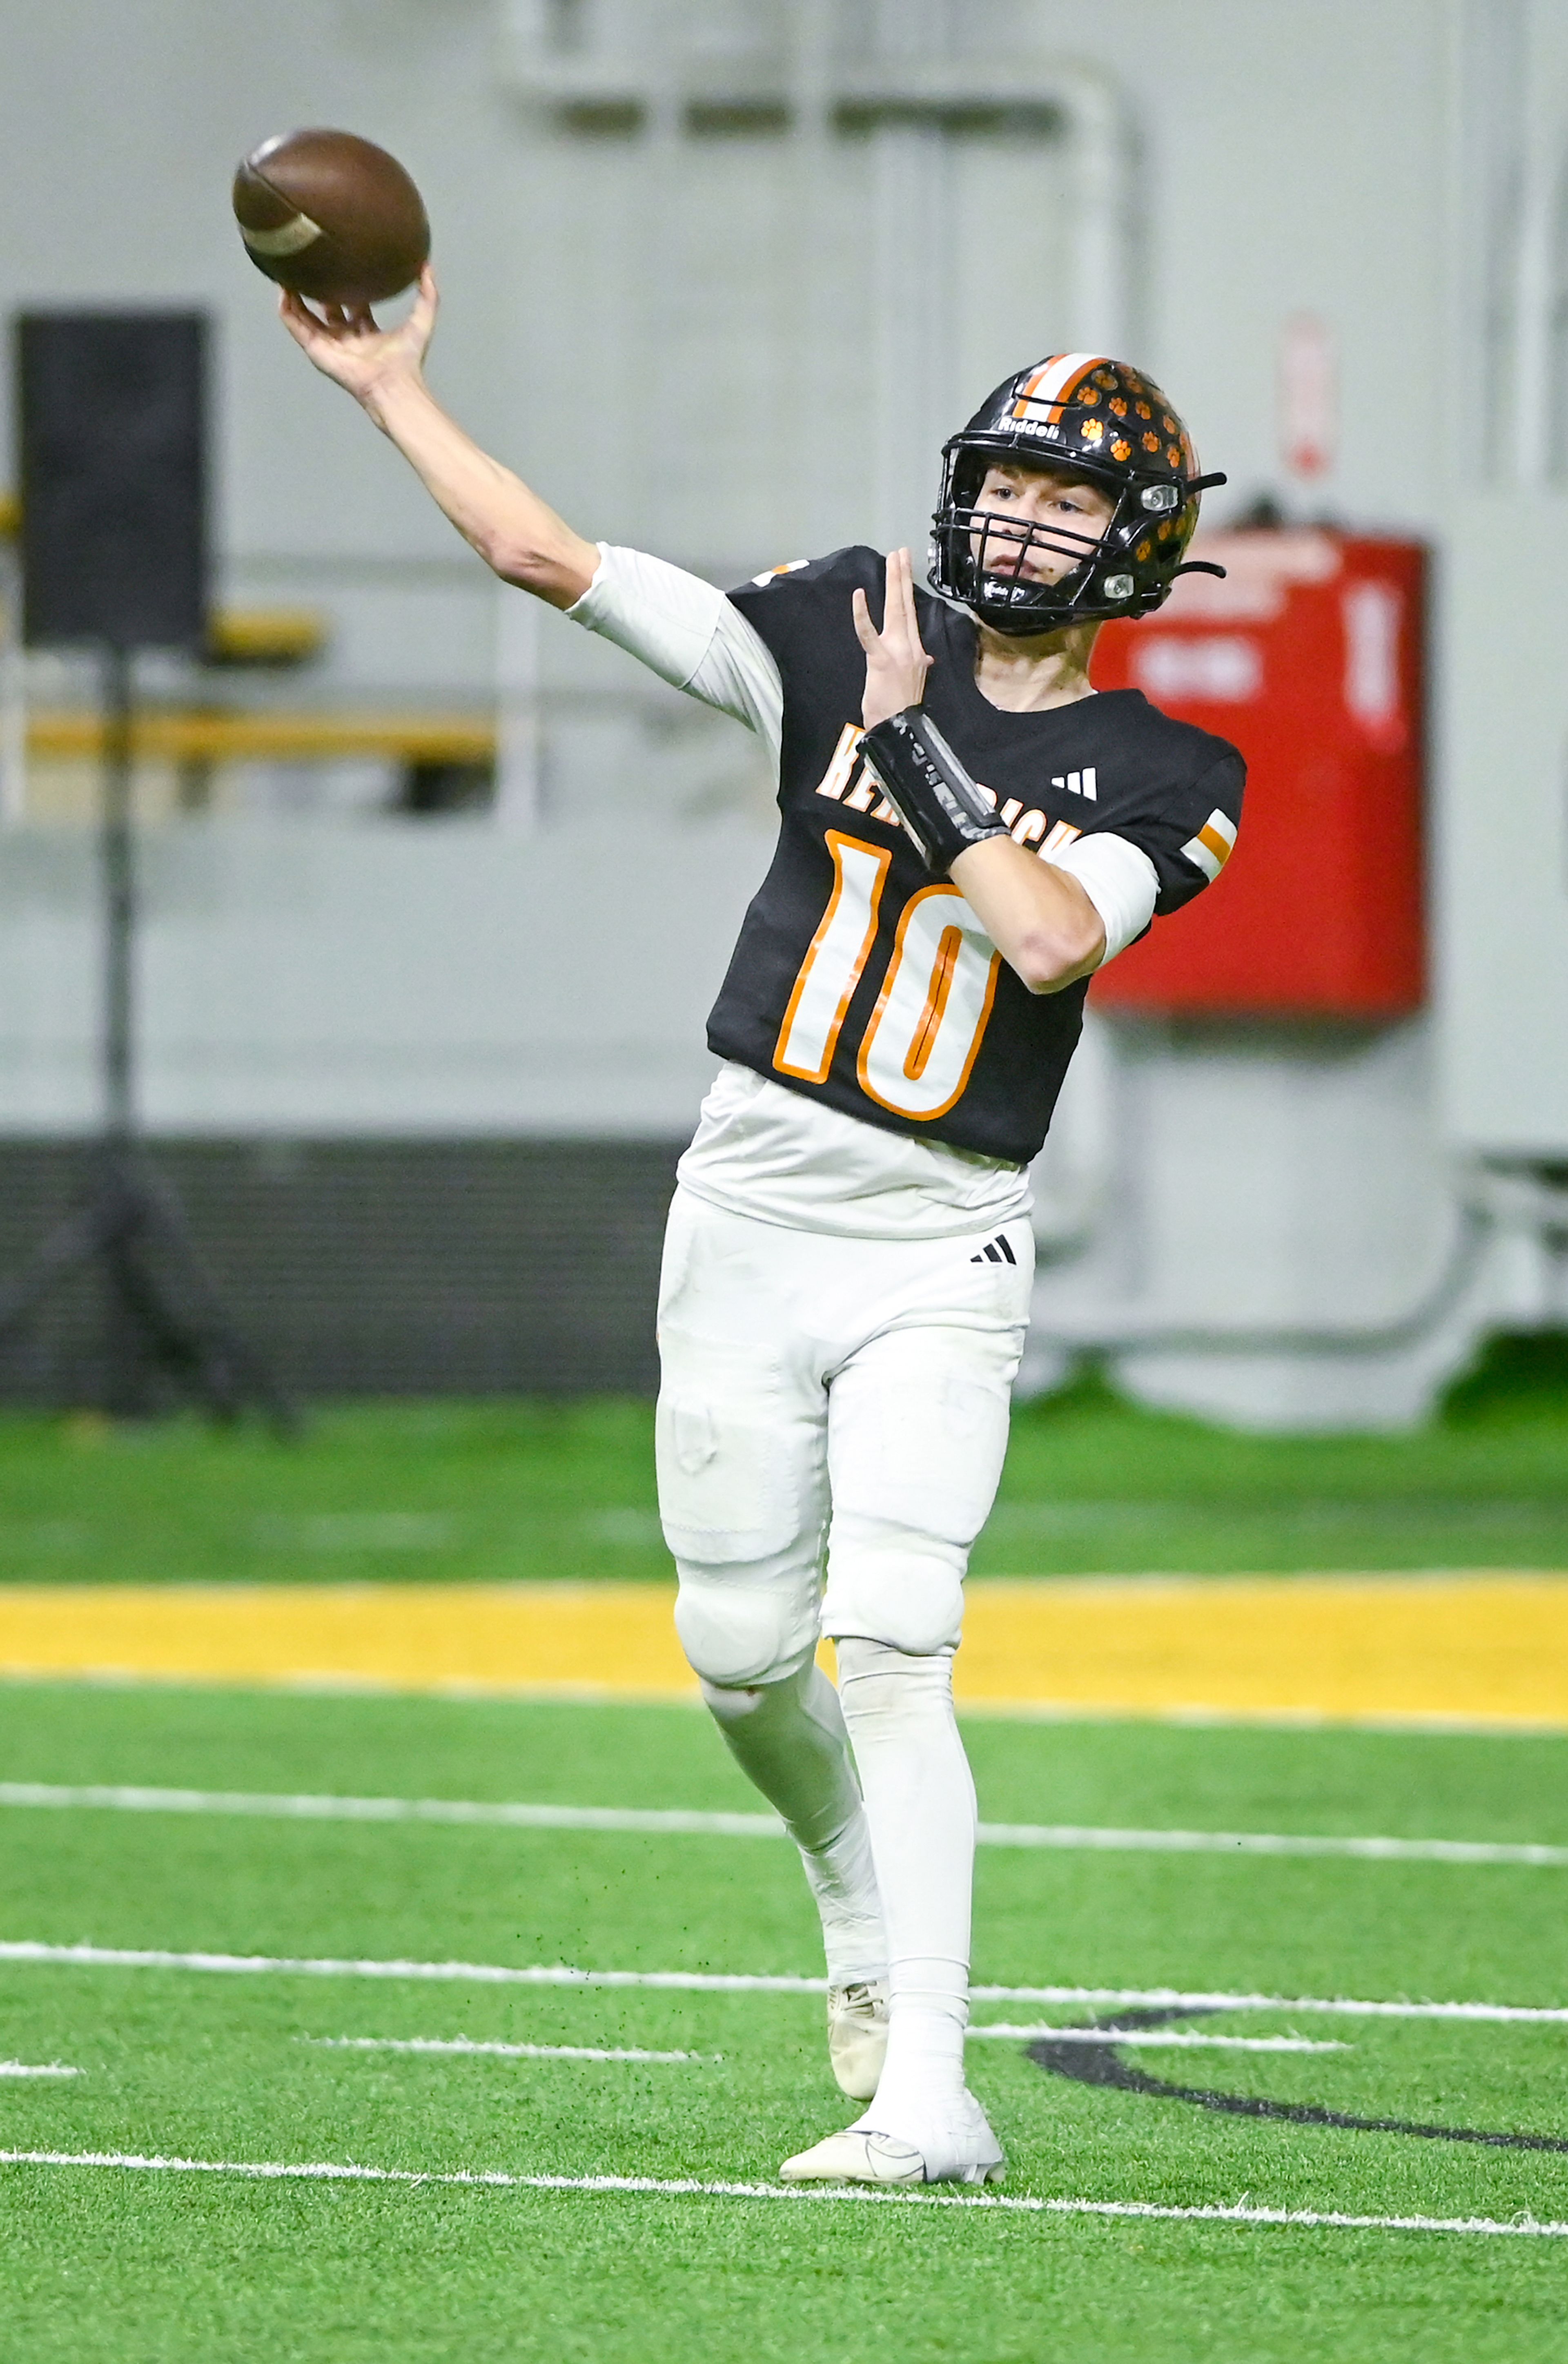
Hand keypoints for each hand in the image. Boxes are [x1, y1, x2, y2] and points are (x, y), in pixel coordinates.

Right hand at [279, 264, 437, 413]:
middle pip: (326, 309)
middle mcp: (345, 338)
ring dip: (295, 296)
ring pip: (305, 316)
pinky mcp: (316, 350)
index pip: (352, 304)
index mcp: (366, 332)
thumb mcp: (422, 318)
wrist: (393, 384)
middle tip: (311, 265)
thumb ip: (428, 293)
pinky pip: (295, 326)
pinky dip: (286, 310)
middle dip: (318, 289)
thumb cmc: (407, 359)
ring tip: (287, 272)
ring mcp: (329, 345)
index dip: (346, 285)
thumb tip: (427, 265)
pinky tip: (281, 290)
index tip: (339, 264)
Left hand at [852, 546, 933, 728]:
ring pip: (895, 611)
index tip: (905, 565)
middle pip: (906, 604)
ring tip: (892, 560)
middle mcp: (910, 646)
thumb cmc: (900, 707)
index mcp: (916, 650)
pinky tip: (859, 595)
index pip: (912, 613)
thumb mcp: (914, 682)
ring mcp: (897, 651)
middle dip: (902, 576)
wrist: (898, 728)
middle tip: (900, 552)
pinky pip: (869, 634)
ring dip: (893, 583)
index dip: (908, 587)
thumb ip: (919, 665)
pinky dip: (863, 615)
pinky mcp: (881, 660)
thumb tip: (927, 659)